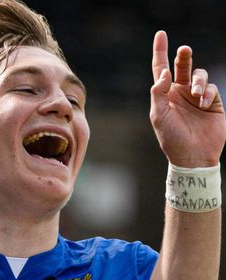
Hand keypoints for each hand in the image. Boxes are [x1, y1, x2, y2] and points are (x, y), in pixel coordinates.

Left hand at [150, 31, 225, 167]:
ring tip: (196, 94)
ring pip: (199, 75)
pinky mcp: (212, 102)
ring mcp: (197, 96)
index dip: (160, 51)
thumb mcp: (159, 116)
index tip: (161, 34)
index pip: (161, 69)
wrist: (193, 155)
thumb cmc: (171, 138)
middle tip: (184, 50)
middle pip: (182, 66)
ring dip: (198, 81)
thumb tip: (164, 72)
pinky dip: (207, 92)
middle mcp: (180, 92)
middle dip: (184, 56)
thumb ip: (158, 93)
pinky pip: (211, 88)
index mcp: (164, 95)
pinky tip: (203, 104)